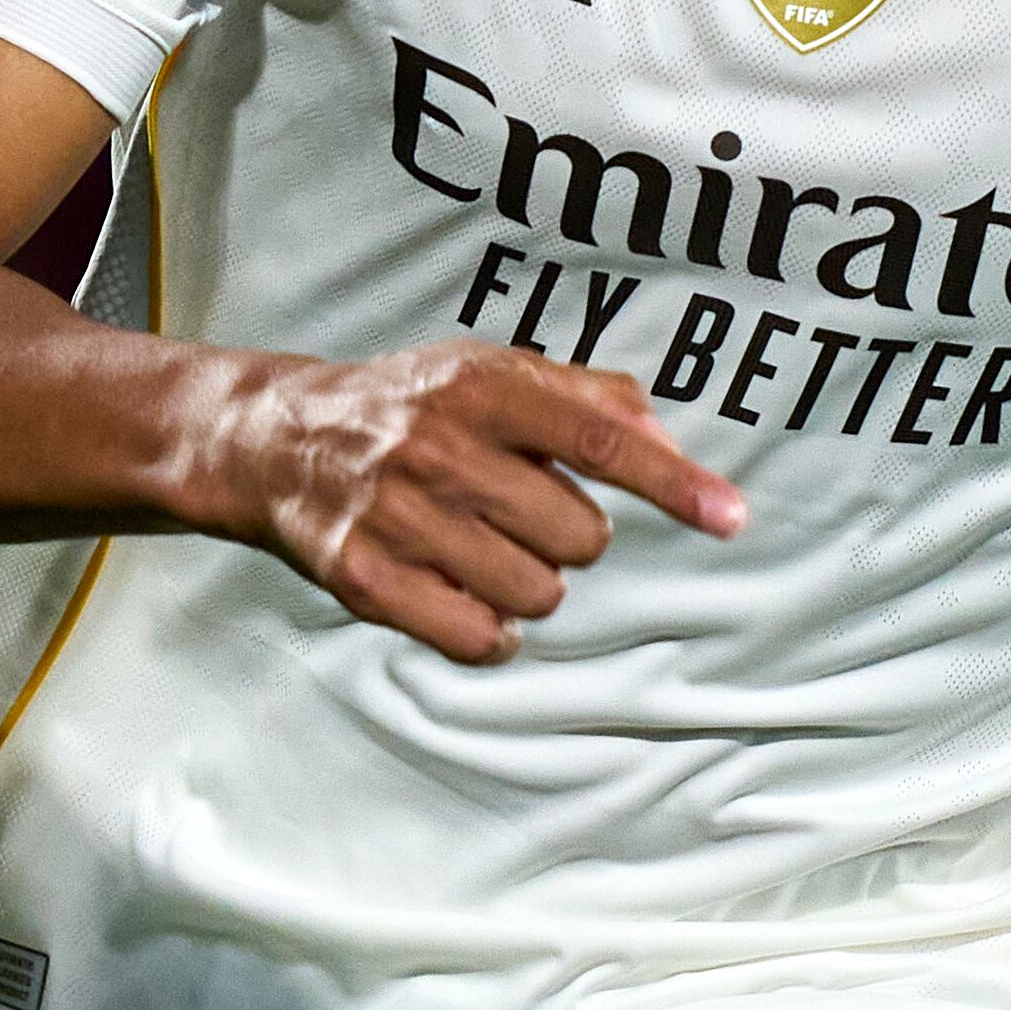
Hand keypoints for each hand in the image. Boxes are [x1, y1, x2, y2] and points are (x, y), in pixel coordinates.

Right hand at [195, 342, 744, 663]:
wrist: (278, 439)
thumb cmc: (412, 405)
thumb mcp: (492, 372)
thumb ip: (586, 398)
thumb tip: (669, 439)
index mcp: (483, 390)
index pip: (600, 440)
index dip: (674, 484)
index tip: (732, 517)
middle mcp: (441, 449)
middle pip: (579, 536)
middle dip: (571, 536)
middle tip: (523, 513)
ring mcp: (399, 517)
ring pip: (536, 594)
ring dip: (530, 584)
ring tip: (485, 549)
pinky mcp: (365, 578)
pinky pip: (477, 637)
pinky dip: (489, 631)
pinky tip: (467, 596)